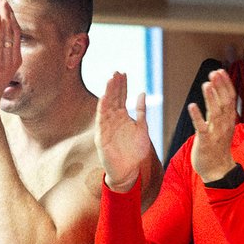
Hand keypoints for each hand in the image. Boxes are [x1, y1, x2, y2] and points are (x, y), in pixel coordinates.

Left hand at [0, 0, 20, 109]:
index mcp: (14, 60)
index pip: (14, 35)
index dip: (11, 20)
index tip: (6, 7)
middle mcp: (13, 59)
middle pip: (14, 31)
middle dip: (9, 14)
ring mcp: (5, 61)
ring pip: (8, 34)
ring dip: (5, 16)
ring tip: (2, 2)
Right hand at [96, 71, 153, 192]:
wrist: (128, 171)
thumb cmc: (134, 152)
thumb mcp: (142, 128)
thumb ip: (141, 111)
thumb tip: (142, 93)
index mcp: (123, 117)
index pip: (121, 97)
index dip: (122, 85)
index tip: (123, 73)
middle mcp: (113, 120)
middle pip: (113, 99)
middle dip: (114, 86)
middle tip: (116, 72)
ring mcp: (106, 128)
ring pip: (106, 107)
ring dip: (107, 94)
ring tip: (110, 81)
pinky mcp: (101, 137)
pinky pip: (101, 121)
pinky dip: (102, 109)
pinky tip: (103, 98)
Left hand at [189, 68, 238, 182]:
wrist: (217, 170)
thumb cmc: (217, 146)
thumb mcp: (222, 126)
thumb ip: (220, 110)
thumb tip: (217, 92)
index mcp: (229, 120)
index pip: (230, 98)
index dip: (225, 84)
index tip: (220, 71)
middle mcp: (224, 125)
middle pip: (224, 103)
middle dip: (220, 87)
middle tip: (215, 72)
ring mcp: (216, 133)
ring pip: (215, 113)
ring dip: (211, 98)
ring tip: (206, 84)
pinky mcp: (205, 142)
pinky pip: (202, 128)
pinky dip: (197, 116)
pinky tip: (192, 105)